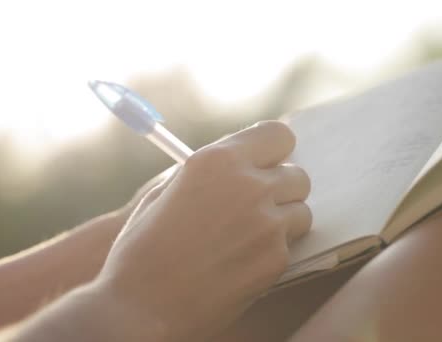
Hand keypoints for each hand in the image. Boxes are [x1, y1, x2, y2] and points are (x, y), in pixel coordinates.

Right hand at [92, 121, 311, 340]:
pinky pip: (290, 246)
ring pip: (301, 211)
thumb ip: (210, 172)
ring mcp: (267, 223)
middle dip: (281, 188)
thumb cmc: (143, 248)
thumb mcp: (166, 192)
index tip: (267, 163)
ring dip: (282, 220)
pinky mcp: (276, 259)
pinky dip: (272, 252)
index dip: (274, 151)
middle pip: (297, 175)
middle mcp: (249, 186)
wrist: (141, 306)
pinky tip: (241, 262)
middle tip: (257, 205)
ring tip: (247, 237)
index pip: (278, 135)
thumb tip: (240, 161)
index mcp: (218, 160)